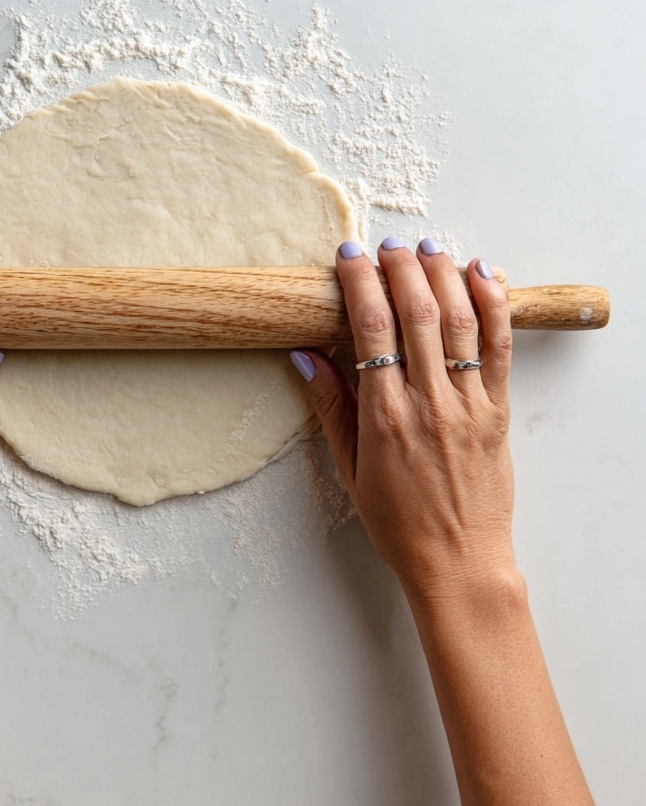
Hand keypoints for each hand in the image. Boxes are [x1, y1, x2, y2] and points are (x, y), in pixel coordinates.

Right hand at [294, 237, 514, 598]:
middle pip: (417, 314)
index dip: (360, 284)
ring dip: (444, 275)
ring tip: (428, 247)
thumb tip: (304, 356)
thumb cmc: (398, 521)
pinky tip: (483, 275)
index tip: (348, 256)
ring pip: (460, 322)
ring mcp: (470, 405)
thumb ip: (330, 407)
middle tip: (388, 244)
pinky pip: (500, 347)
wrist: (459, 561)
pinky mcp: (499, 411)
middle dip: (401, 268)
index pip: (372, 329)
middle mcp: (430, 403)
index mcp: (386, 417)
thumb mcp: (349, 468)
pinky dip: (494, 305)